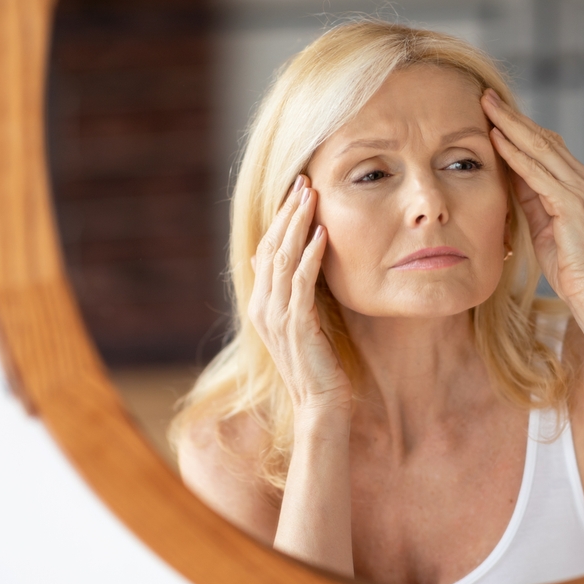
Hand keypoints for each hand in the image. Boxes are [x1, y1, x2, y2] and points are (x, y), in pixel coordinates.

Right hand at [248, 175, 351, 422]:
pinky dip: (311, 256)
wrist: (320, 403)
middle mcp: (262, 306)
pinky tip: (322, 235)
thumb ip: (288, 292)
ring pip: (282, 258)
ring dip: (298, 224)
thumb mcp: (299, 322)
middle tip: (303, 181)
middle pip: (271, 246)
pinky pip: (301, 282)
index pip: (265, 249)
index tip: (296, 190)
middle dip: (288, 211)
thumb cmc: (316, 363)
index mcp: (261, 304)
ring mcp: (277, 316)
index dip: (279, 218)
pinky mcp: (297, 325)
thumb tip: (271, 261)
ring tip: (312, 196)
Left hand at [481, 89, 583, 305]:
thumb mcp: (544, 225)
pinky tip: (497, 139)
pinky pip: (537, 173)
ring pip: (541, 148)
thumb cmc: (570, 266)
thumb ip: (533, 198)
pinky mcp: (572, 204)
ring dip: (511, 126)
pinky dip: (515, 155)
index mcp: (583, 185)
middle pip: (545, 139)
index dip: (522, 128)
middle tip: (487, 96)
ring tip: (487, 107)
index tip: (496, 112)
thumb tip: (511, 173)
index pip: (550, 147)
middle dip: (514, 117)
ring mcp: (582, 190)